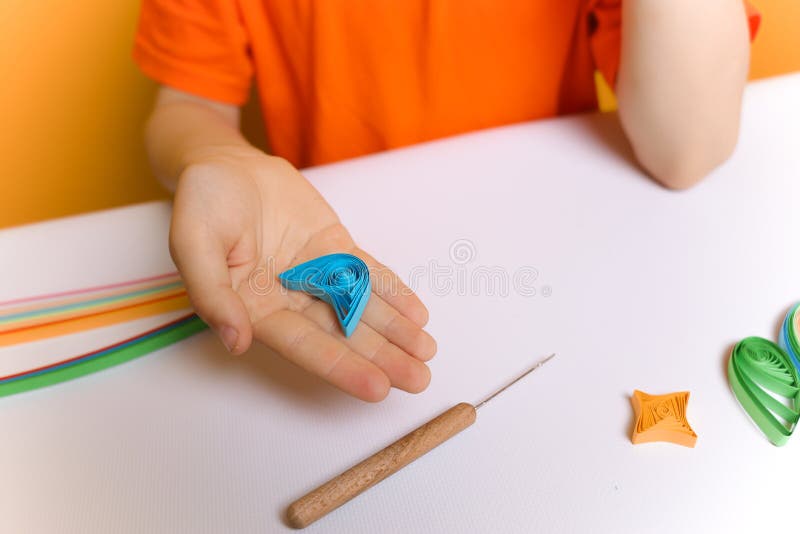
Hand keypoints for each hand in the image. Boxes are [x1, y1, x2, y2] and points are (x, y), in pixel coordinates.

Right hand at [169, 148, 435, 400]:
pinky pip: (366, 273)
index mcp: (253, 310)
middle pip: (340, 335)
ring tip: (426, 352)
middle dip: (380, 357)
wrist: (225, 164)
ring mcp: (314, 275)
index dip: (341, 367)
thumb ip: (212, 293)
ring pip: (359, 308)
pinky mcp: (333, 249)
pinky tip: (417, 314)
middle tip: (419, 380)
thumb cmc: (202, 203)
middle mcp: (288, 300)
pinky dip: (392, 292)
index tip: (377, 389)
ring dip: (394, 330)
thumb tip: (235, 342)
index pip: (303, 346)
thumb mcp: (192, 243)